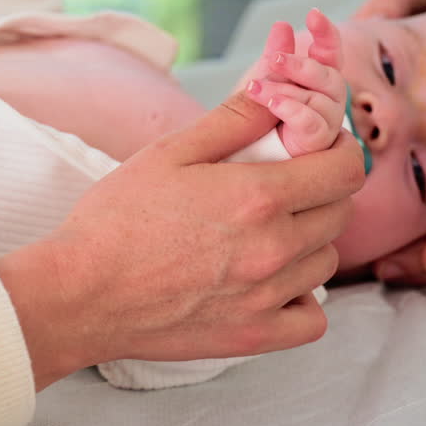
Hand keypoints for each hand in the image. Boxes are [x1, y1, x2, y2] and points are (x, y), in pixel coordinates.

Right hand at [0, 89, 363, 389]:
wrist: (80, 293)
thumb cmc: (117, 218)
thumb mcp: (170, 152)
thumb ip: (234, 119)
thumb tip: (280, 88)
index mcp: (258, 196)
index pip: (344, 170)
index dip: (339, 151)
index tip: (321, 148)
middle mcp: (274, 248)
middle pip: (340, 213)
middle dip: (323, 190)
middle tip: (287, 184)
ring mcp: (267, 298)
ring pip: (326, 261)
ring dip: (310, 240)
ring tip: (268, 232)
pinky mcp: (254, 336)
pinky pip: (313, 318)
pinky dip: (303, 297)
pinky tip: (272, 281)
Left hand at [243, 9, 346, 156]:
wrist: (247, 156)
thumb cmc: (261, 118)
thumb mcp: (267, 80)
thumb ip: (277, 55)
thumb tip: (282, 24)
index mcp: (318, 80)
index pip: (330, 53)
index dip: (326, 34)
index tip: (313, 14)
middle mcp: (329, 100)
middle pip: (328, 76)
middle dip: (300, 65)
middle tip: (273, 58)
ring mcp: (326, 123)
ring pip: (318, 100)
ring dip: (285, 90)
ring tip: (254, 89)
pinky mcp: (317, 145)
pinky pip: (313, 125)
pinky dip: (293, 111)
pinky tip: (274, 105)